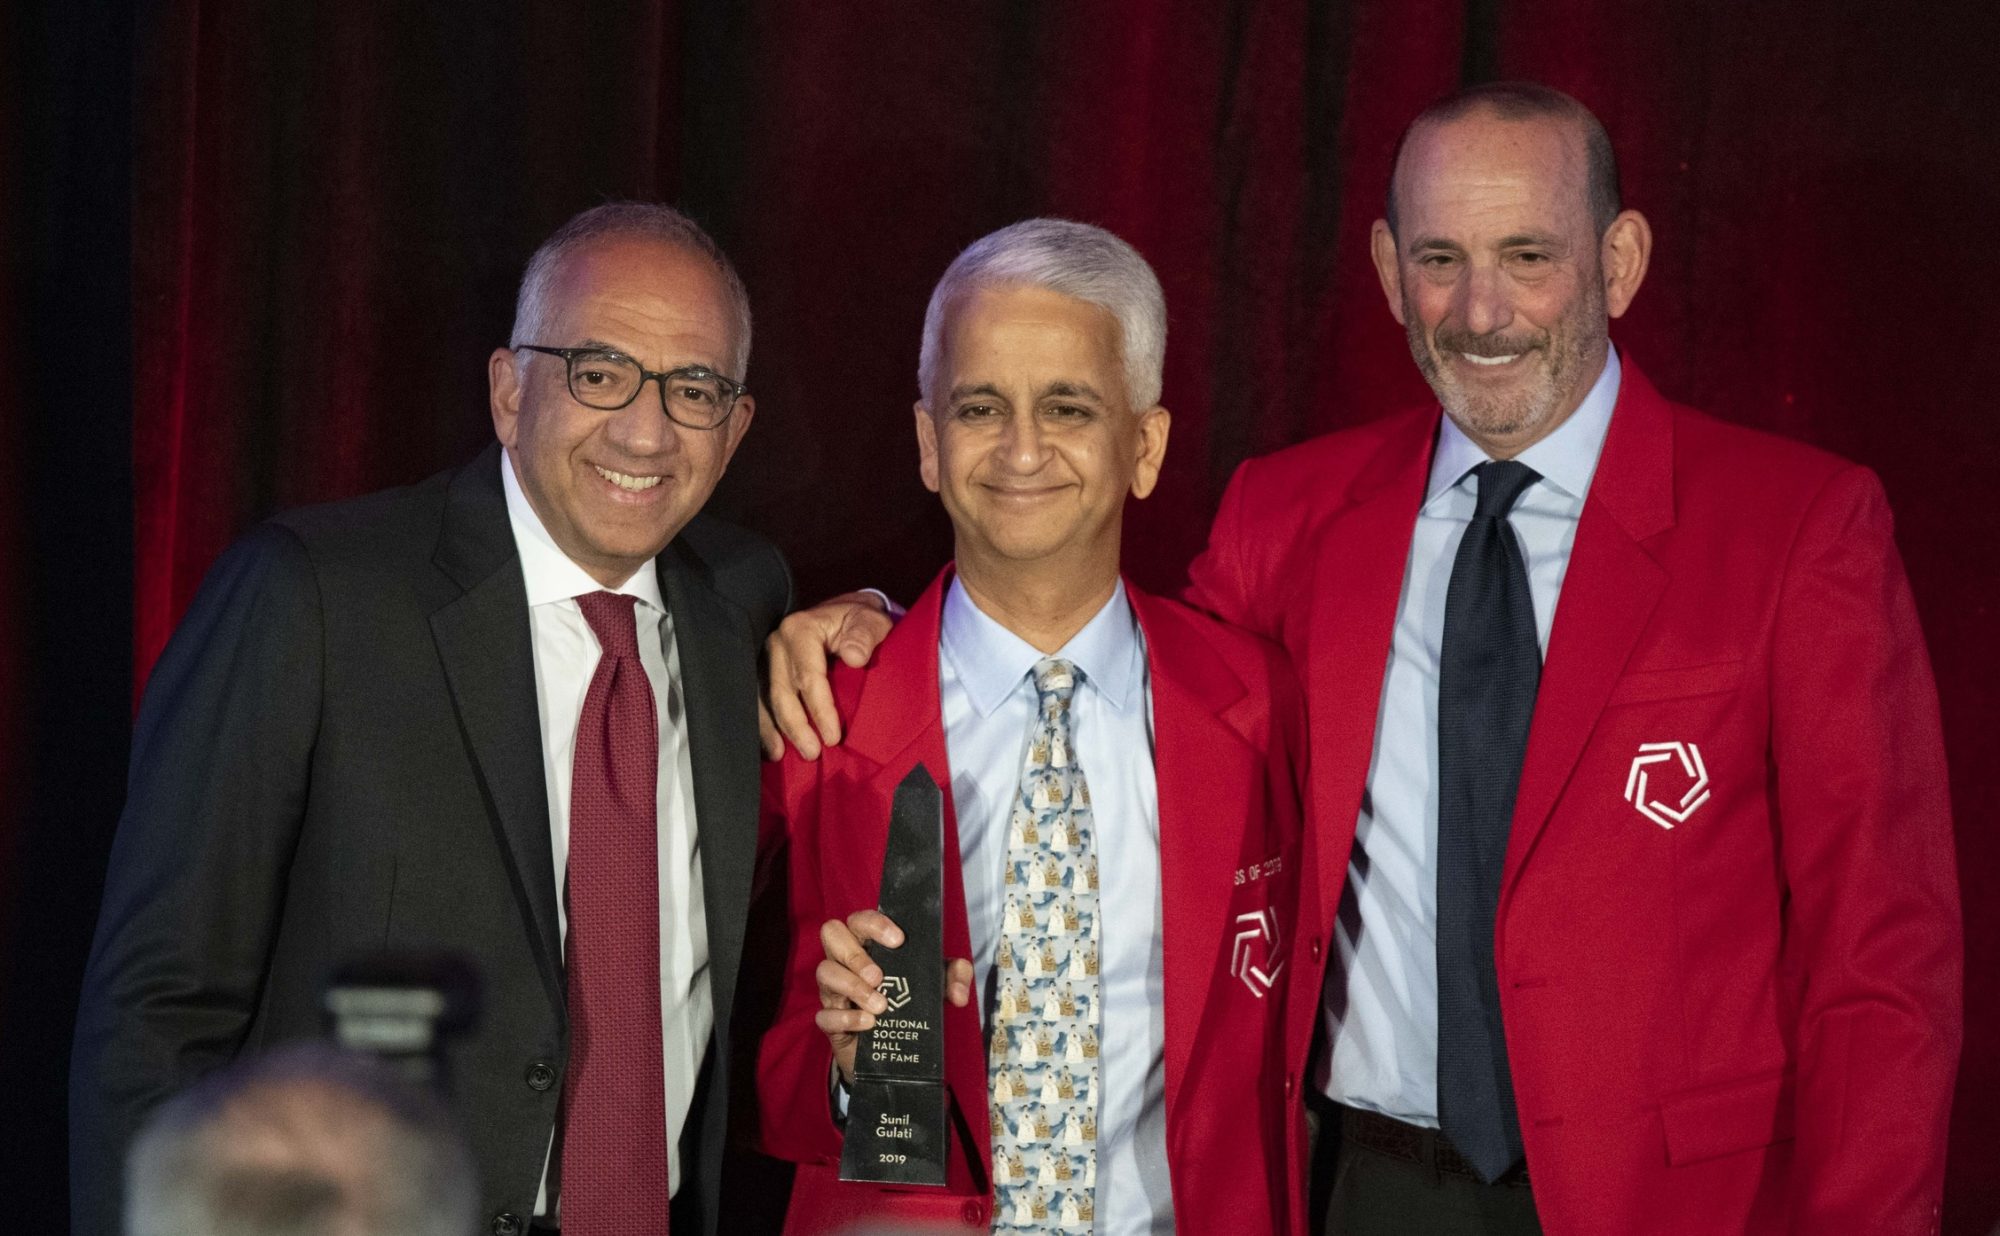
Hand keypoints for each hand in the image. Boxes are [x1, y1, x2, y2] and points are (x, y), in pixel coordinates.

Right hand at [761, 591, 895, 760]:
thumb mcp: (870, 620)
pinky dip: (763, 725)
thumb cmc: (858, 621)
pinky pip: (758, 700)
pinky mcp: (763, 670)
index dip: (820, 709)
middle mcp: (776, 643)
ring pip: (763, 699)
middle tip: (812, 753)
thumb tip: (855, 657)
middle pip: (781, 691)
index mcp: (800, 629)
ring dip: (771, 730)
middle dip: (795, 726)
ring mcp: (766, 658)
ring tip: (780, 755)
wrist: (842, 614)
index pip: (808, 675)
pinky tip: (769, 747)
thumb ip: (865, 635)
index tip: (833, 737)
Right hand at [816, 909, 973, 1084]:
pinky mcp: (831, 1022)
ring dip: (852, 986)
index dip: (874, 923)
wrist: (894, 1054)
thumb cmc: (910, 1004)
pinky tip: (868, 1024)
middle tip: (879, 977)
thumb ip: (954, 978)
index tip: (898, 940)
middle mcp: (846, 961)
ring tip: (880, 1005)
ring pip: (825, 971)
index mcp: (869, 944)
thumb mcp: (937, 987)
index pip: (860, 919)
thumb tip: (959, 993)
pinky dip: (845, 1018)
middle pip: (831, 933)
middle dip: (854, 953)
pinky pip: (823, 1015)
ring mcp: (834, 990)